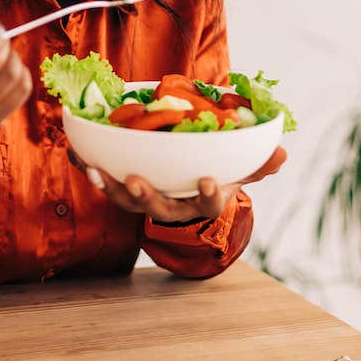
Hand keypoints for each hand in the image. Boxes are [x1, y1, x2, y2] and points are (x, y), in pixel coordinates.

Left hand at [84, 146, 286, 222]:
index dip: (207, 196)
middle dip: (145, 196)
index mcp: (201, 202)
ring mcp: (144, 199)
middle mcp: (170, 205)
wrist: (184, 186)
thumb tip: (282, 153)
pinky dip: (90, 168)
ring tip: (96, 171)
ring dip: (109, 186)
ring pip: (125, 200)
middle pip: (157, 207)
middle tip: (134, 181)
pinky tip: (78, 154)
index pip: (207, 206)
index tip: (207, 181)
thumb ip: (257, 164)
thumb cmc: (213, 172)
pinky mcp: (122, 189)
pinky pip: (105, 180)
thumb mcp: (237, 170)